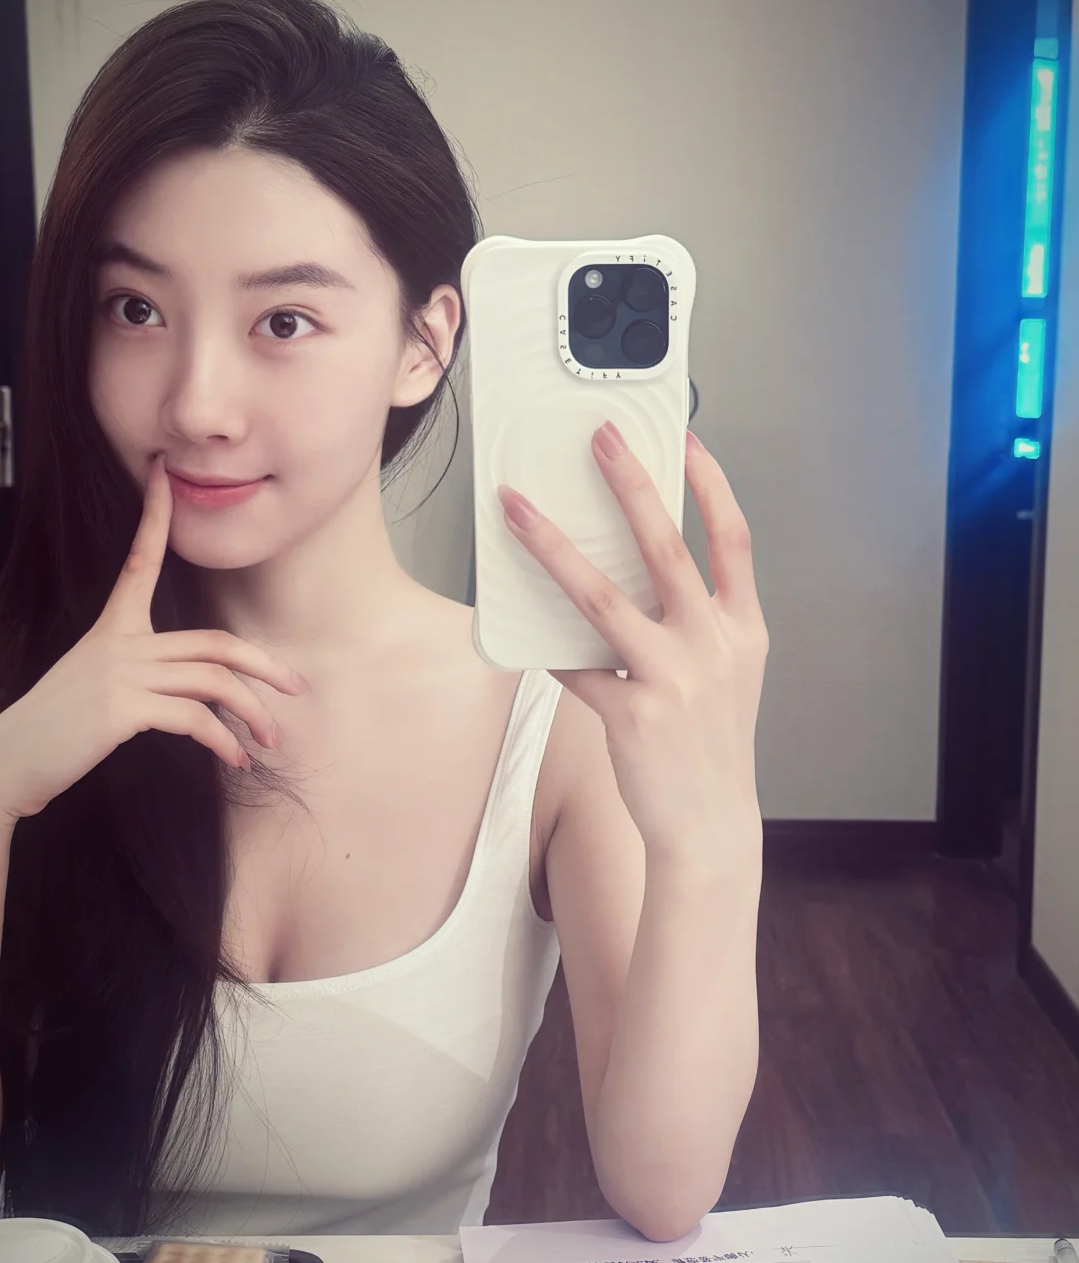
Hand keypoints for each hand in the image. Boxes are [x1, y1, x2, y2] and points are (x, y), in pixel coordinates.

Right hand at [0, 453, 308, 824]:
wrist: (10, 761)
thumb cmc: (59, 730)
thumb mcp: (100, 684)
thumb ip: (144, 673)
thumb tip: (199, 694)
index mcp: (113, 627)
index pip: (140, 558)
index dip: (154, 514)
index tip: (162, 474)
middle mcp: (119, 642)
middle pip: (216, 643)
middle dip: (265, 666)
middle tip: (298, 687)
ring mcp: (120, 672)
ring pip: (214, 681)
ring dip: (253, 714)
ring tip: (270, 740)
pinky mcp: (121, 708)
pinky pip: (194, 719)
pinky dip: (223, 742)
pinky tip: (236, 760)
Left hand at [496, 423, 767, 860]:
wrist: (710, 824)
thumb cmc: (711, 744)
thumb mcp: (726, 674)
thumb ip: (694, 623)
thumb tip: (631, 572)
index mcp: (742, 631)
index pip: (733, 540)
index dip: (711, 484)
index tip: (684, 439)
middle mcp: (712, 647)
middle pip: (667, 548)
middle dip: (631, 484)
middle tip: (600, 438)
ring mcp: (672, 680)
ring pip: (603, 598)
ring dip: (555, 547)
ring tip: (519, 510)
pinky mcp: (631, 715)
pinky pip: (575, 667)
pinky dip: (550, 648)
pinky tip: (527, 631)